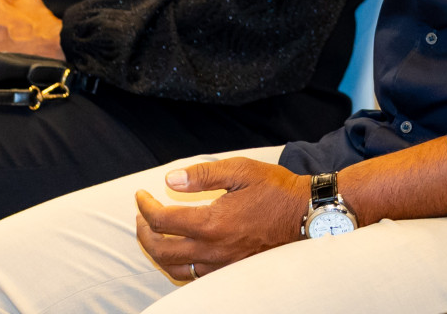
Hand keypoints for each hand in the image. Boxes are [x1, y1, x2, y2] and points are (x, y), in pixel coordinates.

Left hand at [135, 157, 310, 279]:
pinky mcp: (230, 270)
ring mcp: (221, 263)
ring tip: (153, 234)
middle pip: (161, 250)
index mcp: (212, 222)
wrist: (304, 214)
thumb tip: (170, 180)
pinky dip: (177, 265)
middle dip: (144, 232)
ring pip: (174, 269)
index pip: (162, 220)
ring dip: (157, 252)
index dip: (145, 206)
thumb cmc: (275, 189)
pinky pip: (193, 276)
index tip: (141, 195)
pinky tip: (179, 250)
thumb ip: (202, 174)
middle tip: (141, 215)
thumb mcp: (240, 170)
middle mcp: (213, 248)